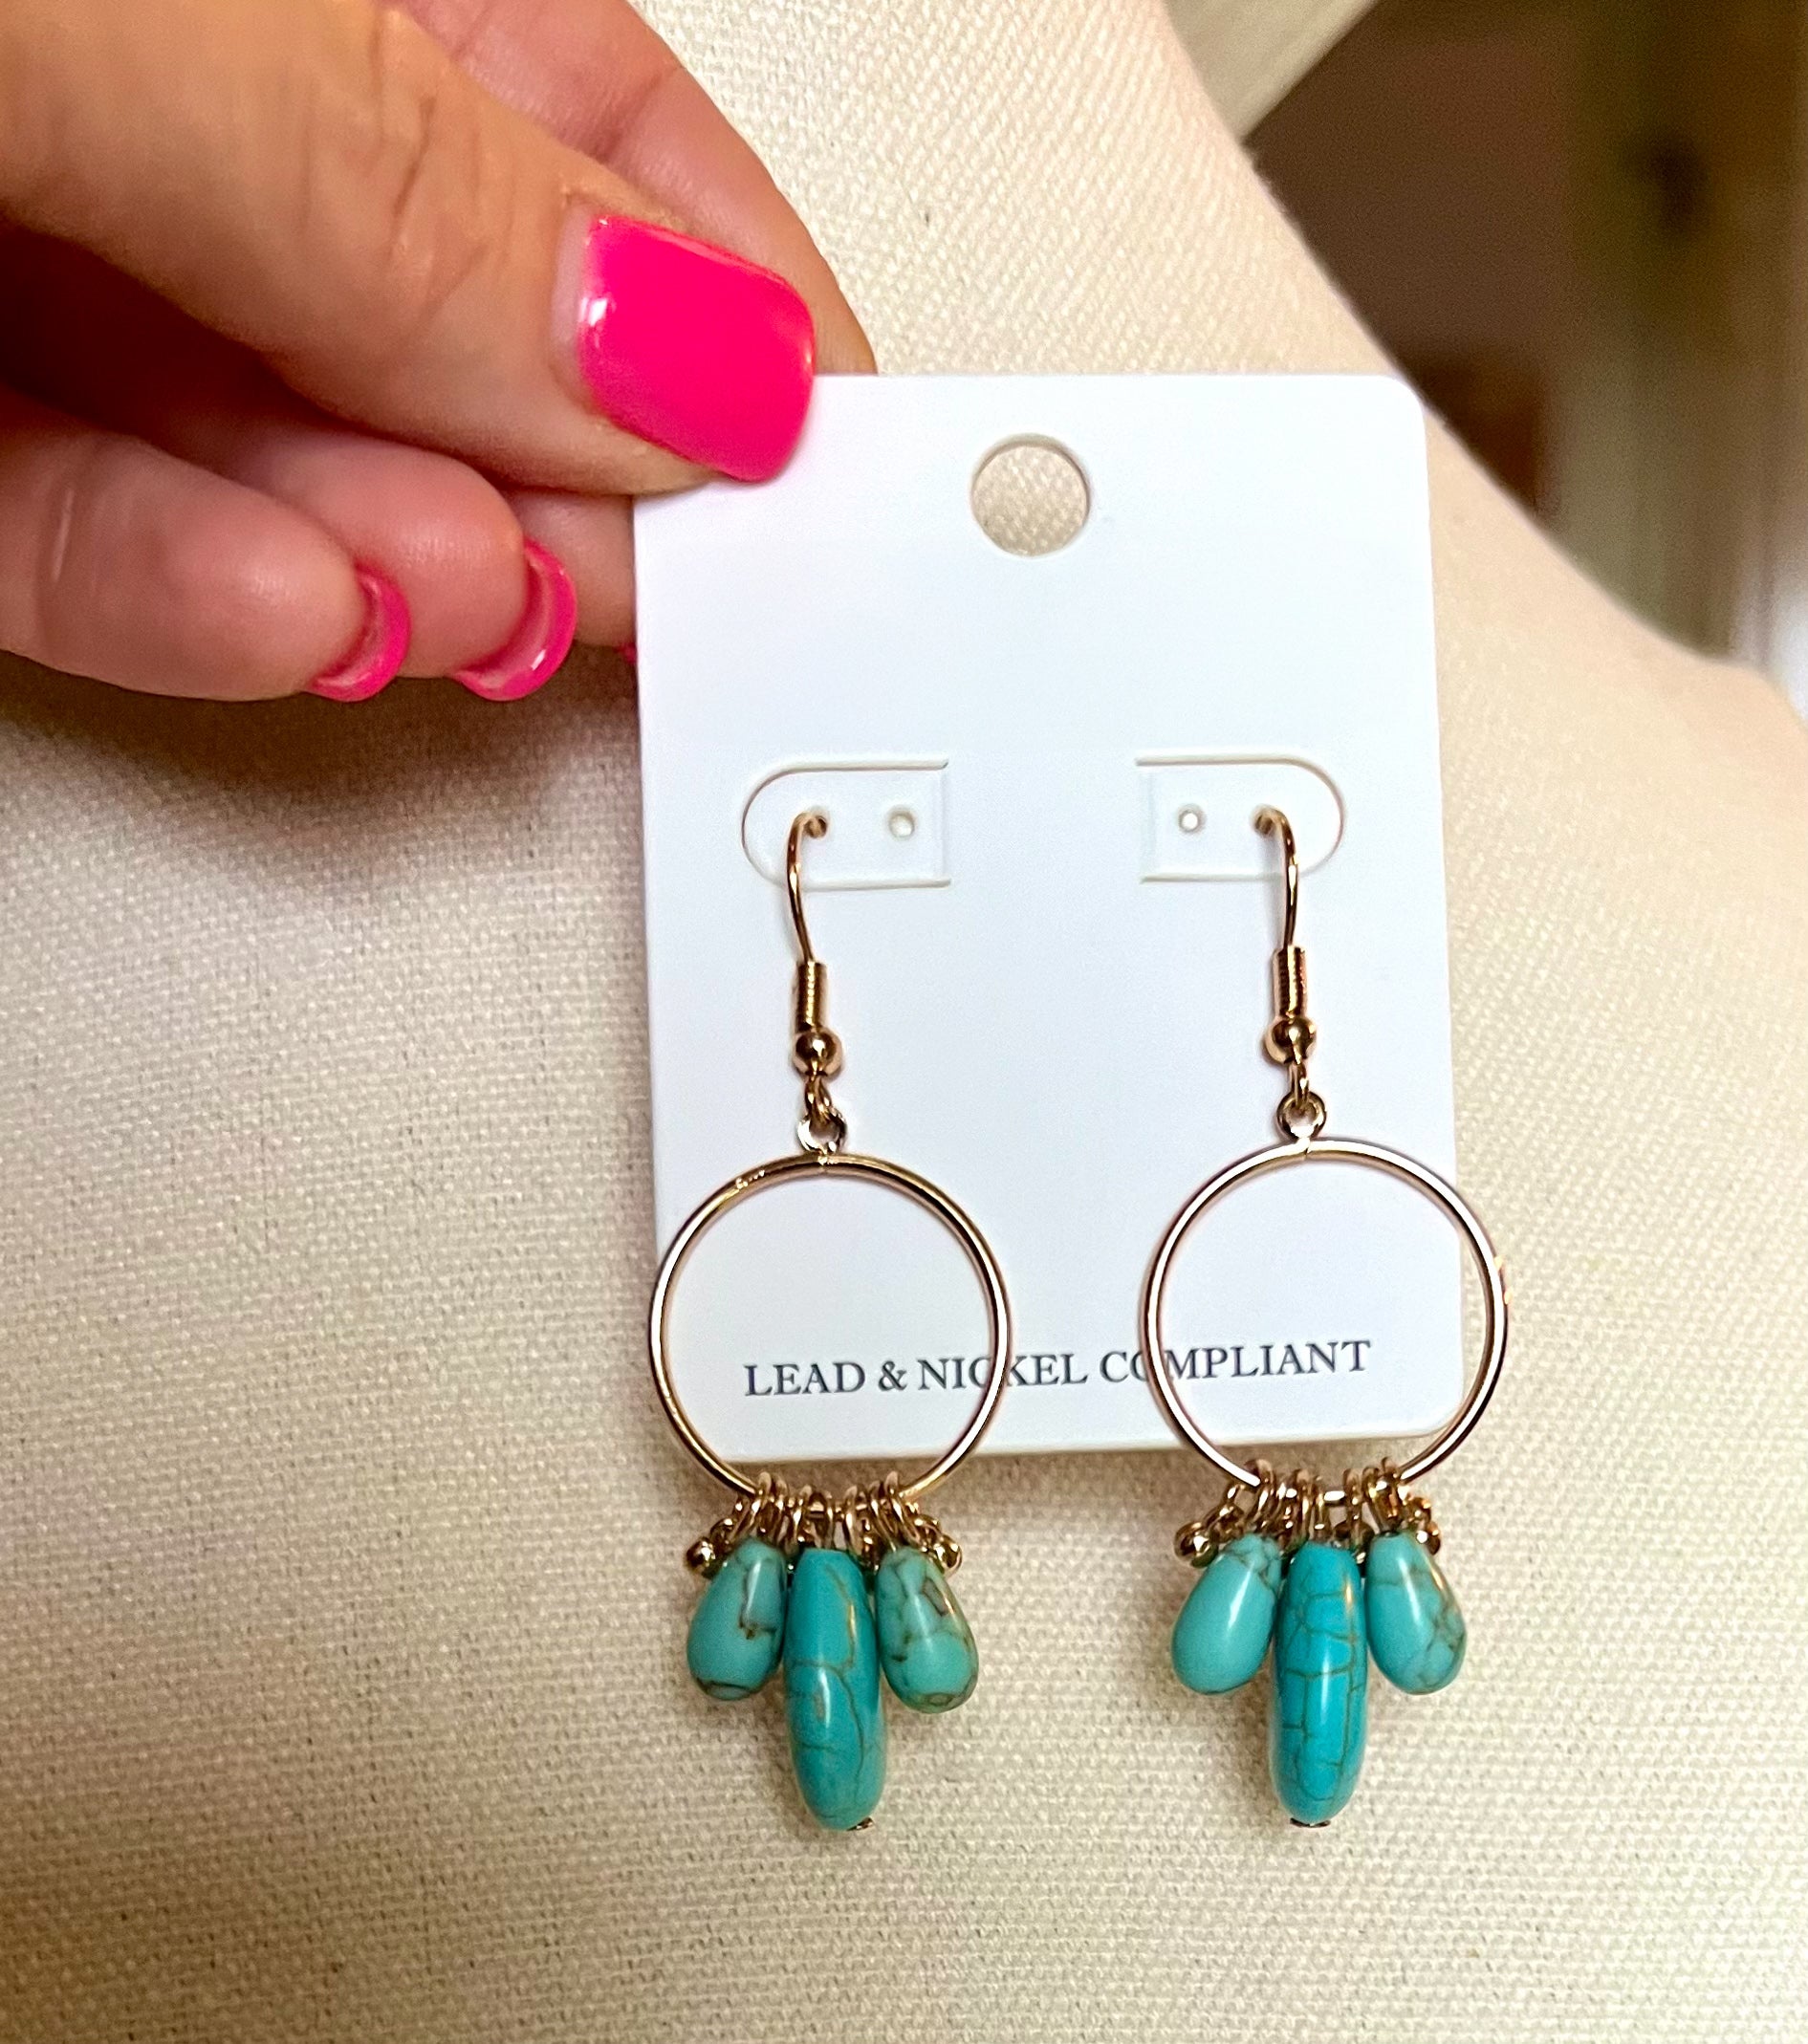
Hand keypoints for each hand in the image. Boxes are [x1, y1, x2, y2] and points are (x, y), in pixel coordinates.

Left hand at [0, 0, 871, 700]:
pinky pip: (68, 535)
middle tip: (645, 567)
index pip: (560, 98)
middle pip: (427, 309)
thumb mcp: (148, 28)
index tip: (804, 446)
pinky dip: (180, 602)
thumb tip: (687, 368)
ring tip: (458, 598)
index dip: (707, 270)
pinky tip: (282, 621)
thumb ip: (418, 198)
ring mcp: (18, 252)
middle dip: (547, 459)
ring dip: (379, 562)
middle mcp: (147, 100)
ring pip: (250, 450)